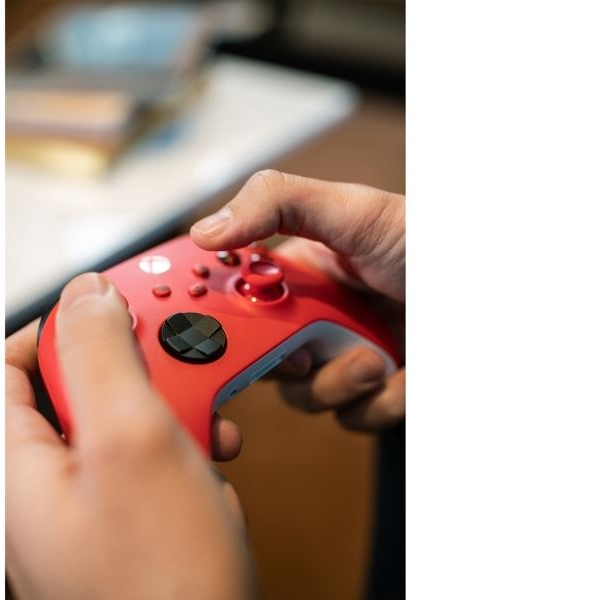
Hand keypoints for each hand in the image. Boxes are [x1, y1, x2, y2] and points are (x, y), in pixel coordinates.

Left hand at [6, 273, 253, 599]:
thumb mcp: (133, 439)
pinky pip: (138, 461)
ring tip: (203, 420)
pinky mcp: (120, 524)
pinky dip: (177, 447)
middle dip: (134, 368)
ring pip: (114, 421)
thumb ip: (102, 353)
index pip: (7, 362)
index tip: (113, 314)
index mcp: (12, 465)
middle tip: (176, 366)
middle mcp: (36, 487)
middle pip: (70, 387)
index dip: (60, 326)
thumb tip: (87, 294)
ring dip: (166, 408)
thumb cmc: (162, 582)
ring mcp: (78, 508)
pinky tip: (210, 462)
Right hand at [191, 170, 404, 431]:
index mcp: (300, 274)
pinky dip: (377, 402)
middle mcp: (317, 318)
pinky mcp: (379, 392)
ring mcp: (347, 357)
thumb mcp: (353, 208)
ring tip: (374, 359)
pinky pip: (353, 417)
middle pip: (263, 360)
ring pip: (305, 396)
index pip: (238, 301)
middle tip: (304, 353)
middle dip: (284, 364)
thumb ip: (277, 203)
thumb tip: (205, 232)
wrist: (494, 297)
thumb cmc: (428, 241)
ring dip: (338, 383)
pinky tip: (401, 373)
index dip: (222, 321)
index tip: (217, 333)